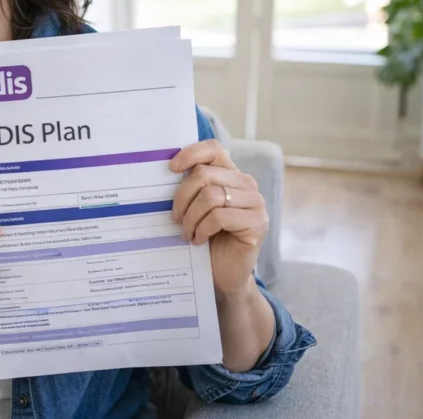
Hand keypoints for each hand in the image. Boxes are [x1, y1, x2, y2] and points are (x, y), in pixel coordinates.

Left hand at [169, 139, 268, 295]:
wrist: (222, 273)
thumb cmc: (206, 238)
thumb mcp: (195, 208)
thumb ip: (191, 188)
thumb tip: (165, 169)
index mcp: (230, 174)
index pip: (214, 149)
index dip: (191, 153)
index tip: (171, 169)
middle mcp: (246, 184)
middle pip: (204, 174)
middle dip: (182, 197)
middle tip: (176, 218)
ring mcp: (255, 203)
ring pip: (210, 196)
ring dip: (191, 217)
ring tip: (187, 232)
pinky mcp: (258, 223)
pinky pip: (219, 217)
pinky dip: (202, 229)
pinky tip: (198, 240)